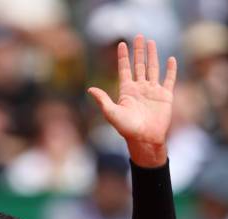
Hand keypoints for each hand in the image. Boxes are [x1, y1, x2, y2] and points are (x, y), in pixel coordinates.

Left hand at [88, 35, 176, 166]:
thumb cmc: (127, 129)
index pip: (125, 69)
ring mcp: (153, 92)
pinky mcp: (165, 96)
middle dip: (138, 51)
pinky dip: (171, 70)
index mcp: (127, 91)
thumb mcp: (112, 113)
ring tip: (151, 42)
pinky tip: (171, 59)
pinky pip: (169, 80)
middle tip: (138, 36)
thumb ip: (103, 100)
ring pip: (153, 68)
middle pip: (139, 65)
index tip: (121, 43)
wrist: (145, 139)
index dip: (123, 57)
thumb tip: (90, 89)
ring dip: (152, 55)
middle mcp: (140, 89)